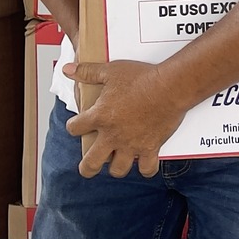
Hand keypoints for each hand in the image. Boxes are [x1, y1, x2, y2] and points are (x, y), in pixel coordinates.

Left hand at [62, 60, 187, 179]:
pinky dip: (146, 169)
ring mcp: (132, 144)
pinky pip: (147, 168)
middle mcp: (113, 135)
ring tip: (117, 162)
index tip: (77, 126)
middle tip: (88, 167)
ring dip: (117, 167)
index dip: (73, 127)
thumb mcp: (111, 71)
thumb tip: (68, 70)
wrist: (170, 87)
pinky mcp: (151, 147)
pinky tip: (145, 165)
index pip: (74, 128)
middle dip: (87, 168)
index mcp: (100, 116)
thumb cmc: (142, 79)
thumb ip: (88, 72)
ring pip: (118, 169)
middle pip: (91, 163)